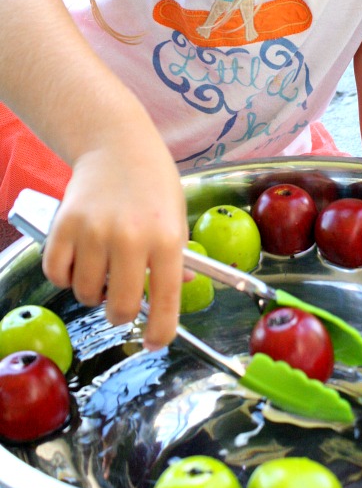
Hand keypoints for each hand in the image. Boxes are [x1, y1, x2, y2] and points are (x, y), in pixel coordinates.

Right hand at [41, 131, 187, 350]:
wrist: (116, 145)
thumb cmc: (152, 183)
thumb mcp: (177, 217)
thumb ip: (175, 258)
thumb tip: (175, 293)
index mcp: (166, 238)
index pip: (166, 301)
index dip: (160, 332)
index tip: (154, 343)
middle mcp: (130, 237)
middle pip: (122, 308)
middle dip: (122, 314)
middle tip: (123, 301)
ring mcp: (94, 232)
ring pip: (87, 294)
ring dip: (94, 291)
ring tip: (103, 267)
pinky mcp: (64, 226)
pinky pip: (57, 274)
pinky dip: (66, 276)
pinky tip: (80, 260)